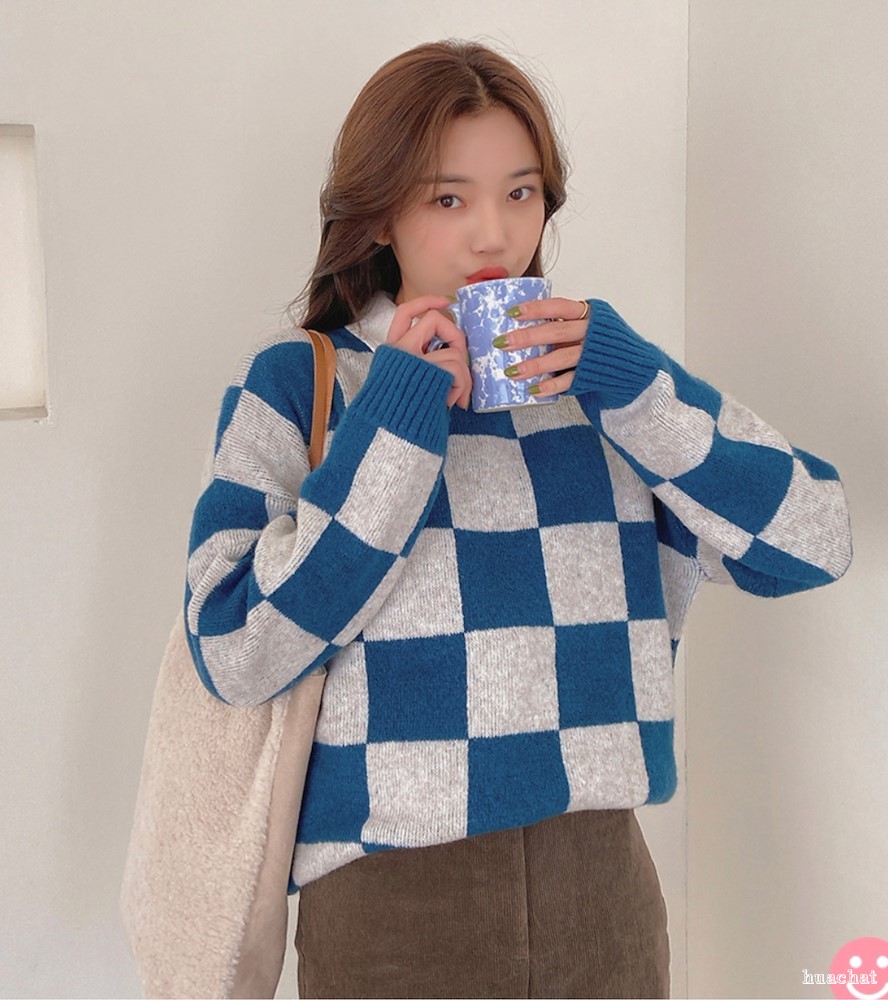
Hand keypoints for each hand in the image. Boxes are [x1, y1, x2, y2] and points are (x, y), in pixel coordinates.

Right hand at [385, 295, 471, 409]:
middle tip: (462, 361)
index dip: (427, 301)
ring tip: (457, 398)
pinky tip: (452, 403)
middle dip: (457, 338)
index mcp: (392, 351)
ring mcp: (413, 360)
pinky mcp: (428, 373)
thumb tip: (455, 352)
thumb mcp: (407, 382)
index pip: (405, 312)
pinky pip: (456, 369)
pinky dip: (461, 387)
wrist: (392, 439)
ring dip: (464, 377)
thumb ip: (423, 362)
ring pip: (453, 352)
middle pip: (434, 320)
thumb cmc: (404, 416)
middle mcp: (398, 350)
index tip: (447, 302)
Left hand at [496, 296, 589, 395]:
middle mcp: (590, 332)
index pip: (559, 306)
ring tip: (512, 372)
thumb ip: (559, 323)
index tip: (511, 313)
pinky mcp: (591, 375)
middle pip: (557, 332)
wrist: (628, 363)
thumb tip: (516, 325)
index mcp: (586, 313)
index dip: (536, 309)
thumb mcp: (582, 324)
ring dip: (535, 365)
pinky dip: (551, 385)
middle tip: (502, 343)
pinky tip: (534, 389)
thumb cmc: (596, 340)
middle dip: (528, 337)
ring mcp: (591, 354)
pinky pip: (570, 380)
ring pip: (562, 357)